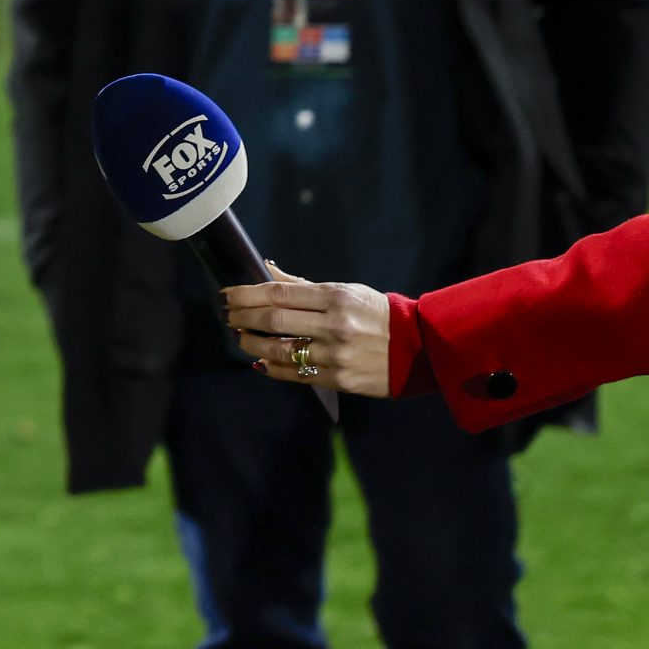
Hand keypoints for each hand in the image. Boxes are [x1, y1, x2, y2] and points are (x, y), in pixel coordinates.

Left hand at [222, 274, 393, 396]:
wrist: (421, 347)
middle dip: (242, 316)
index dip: (246, 293)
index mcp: (336, 297)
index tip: (226, 294)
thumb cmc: (377, 314)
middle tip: (226, 315)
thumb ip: (304, 286)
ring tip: (239, 336)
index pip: (278, 292)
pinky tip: (259, 361)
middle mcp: (334, 325)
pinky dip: (271, 368)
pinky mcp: (340, 379)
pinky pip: (295, 374)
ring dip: (251, 343)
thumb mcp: (347, 291)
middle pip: (273, 319)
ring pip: (279, 349)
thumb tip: (266, 269)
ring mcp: (337, 354)